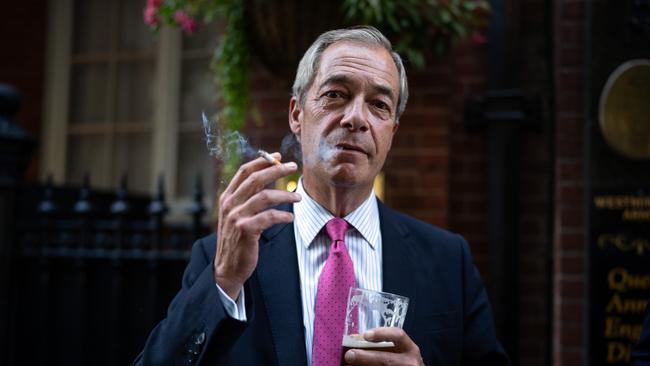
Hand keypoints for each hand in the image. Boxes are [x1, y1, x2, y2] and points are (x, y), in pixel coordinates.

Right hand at [214, 152, 300, 298]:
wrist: (227, 267)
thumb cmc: (237, 239)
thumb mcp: (237, 214)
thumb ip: (247, 197)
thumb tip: (265, 177)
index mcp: (228, 197)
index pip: (244, 172)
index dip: (261, 161)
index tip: (277, 156)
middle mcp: (230, 204)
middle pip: (255, 179)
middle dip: (276, 170)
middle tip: (293, 166)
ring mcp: (236, 216)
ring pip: (265, 196)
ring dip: (285, 194)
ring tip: (298, 197)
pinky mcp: (245, 230)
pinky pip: (269, 217)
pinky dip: (282, 215)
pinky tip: (290, 218)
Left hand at [343, 327, 423, 365]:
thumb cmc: (403, 361)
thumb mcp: (399, 351)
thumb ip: (383, 345)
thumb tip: (356, 340)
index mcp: (410, 349)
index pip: (398, 335)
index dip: (382, 333)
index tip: (366, 335)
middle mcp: (409, 362)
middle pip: (385, 359)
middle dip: (364, 357)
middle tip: (349, 354)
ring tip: (349, 364)